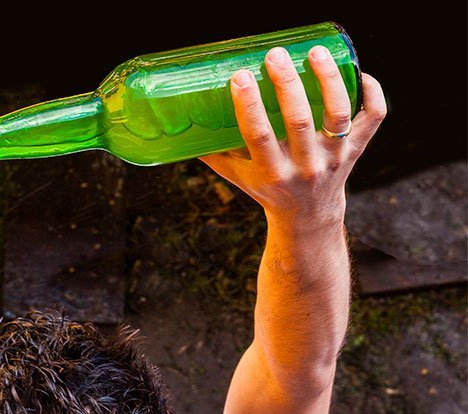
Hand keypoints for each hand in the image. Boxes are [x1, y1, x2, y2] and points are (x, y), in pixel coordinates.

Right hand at [201, 46, 386, 229]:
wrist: (308, 217)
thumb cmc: (266, 189)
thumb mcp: (237, 176)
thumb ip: (213, 151)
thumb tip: (185, 122)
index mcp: (272, 174)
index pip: (259, 137)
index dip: (250, 106)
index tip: (240, 77)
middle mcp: (305, 167)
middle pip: (299, 121)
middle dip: (287, 84)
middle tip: (274, 55)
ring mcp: (334, 157)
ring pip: (337, 114)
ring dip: (329, 80)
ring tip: (315, 52)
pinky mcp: (356, 149)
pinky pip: (373, 118)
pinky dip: (372, 93)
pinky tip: (360, 72)